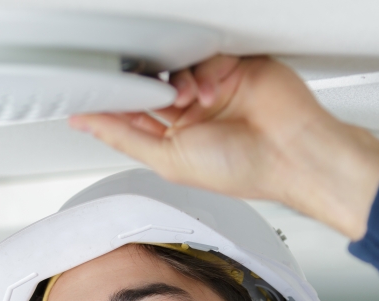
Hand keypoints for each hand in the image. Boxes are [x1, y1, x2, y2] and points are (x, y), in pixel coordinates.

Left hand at [69, 56, 378, 239]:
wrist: (292, 152)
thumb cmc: (244, 169)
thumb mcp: (169, 160)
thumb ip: (124, 138)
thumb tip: (85, 124)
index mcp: (176, 142)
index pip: (134, 117)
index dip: (115, 106)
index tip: (95, 95)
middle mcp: (193, 115)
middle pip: (152, 86)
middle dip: (146, 89)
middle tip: (141, 89)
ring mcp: (214, 90)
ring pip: (177, 68)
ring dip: (178, 82)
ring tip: (191, 100)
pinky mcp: (233, 66)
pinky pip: (205, 54)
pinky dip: (205, 70)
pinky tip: (215, 90)